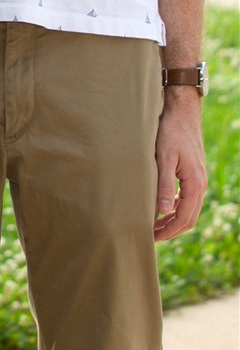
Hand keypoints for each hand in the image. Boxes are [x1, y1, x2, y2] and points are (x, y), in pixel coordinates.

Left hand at [153, 94, 205, 240]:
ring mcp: (198, 180)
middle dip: (171, 230)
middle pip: (189, 218)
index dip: (168, 230)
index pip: (184, 217)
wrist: (182, 112)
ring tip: (153, 226)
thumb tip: (163, 211)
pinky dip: (175, 208)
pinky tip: (161, 208)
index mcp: (195, 184)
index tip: (151, 237)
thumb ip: (164, 184)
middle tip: (150, 236)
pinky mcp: (192, 173)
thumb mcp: (164, 157)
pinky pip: (186, 198)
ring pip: (188, 209)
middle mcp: (200, 185)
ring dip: (173, 220)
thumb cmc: (170, 132)